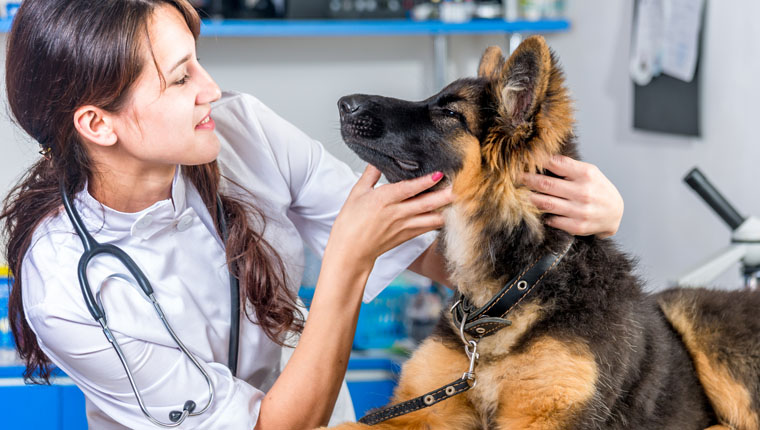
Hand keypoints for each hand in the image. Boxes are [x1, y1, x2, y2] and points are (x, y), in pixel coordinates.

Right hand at [326, 165, 451, 270]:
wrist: (351, 251)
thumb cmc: (350, 223)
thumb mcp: (357, 193)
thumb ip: (370, 175)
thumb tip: (377, 160)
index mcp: (384, 200)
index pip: (409, 189)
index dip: (425, 182)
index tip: (439, 174)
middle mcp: (397, 214)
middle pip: (426, 204)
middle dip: (445, 195)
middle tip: (460, 187)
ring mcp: (405, 226)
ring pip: (432, 218)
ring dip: (446, 209)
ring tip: (458, 199)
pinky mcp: (408, 236)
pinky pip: (428, 228)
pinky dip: (439, 221)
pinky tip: (447, 213)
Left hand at [521, 155, 623, 237]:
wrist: (615, 214)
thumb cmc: (597, 188)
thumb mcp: (589, 172)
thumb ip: (567, 166)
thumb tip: (539, 158)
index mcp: (586, 174)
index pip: (556, 163)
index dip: (536, 161)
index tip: (522, 160)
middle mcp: (583, 192)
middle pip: (546, 184)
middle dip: (526, 180)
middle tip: (513, 177)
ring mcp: (580, 211)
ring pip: (545, 203)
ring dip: (529, 198)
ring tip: (518, 193)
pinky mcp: (577, 226)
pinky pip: (551, 220)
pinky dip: (541, 215)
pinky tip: (534, 210)